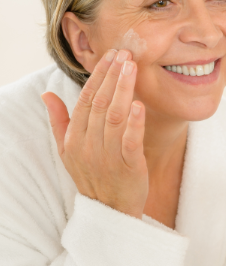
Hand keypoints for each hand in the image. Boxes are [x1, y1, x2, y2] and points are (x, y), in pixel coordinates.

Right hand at [42, 50, 146, 218]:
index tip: (112, 56)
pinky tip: (139, 104)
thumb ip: (59, 122)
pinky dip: (135, 122)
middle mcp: (88, 145)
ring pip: (115, 117)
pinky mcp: (129, 166)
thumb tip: (47, 95)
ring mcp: (108, 156)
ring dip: (124, 90)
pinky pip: (130, 141)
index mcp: (74, 138)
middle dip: (113, 76)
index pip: (86, 100)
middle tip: (126, 53)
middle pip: (100, 104)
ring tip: (133, 68)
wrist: (109, 211)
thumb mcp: (68, 151)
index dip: (99, 76)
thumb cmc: (93, 176)